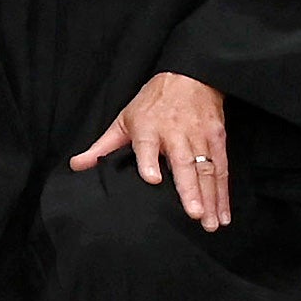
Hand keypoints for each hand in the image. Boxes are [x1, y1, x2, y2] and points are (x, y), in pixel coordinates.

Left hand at [72, 71, 231, 230]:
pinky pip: (222, 169)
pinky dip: (224, 193)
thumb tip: (77, 166)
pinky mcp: (217, 139)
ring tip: (210, 224)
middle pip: (183, 162)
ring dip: (210, 198)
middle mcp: (175, 133)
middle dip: (189, 189)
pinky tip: (223, 214)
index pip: (147, 144)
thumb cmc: (153, 102)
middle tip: (194, 213)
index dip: (149, 161)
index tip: (152, 179)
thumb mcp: (124, 119)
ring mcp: (199, 137)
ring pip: (207, 170)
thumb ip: (102, 146)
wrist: (190, 76)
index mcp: (148, 127)